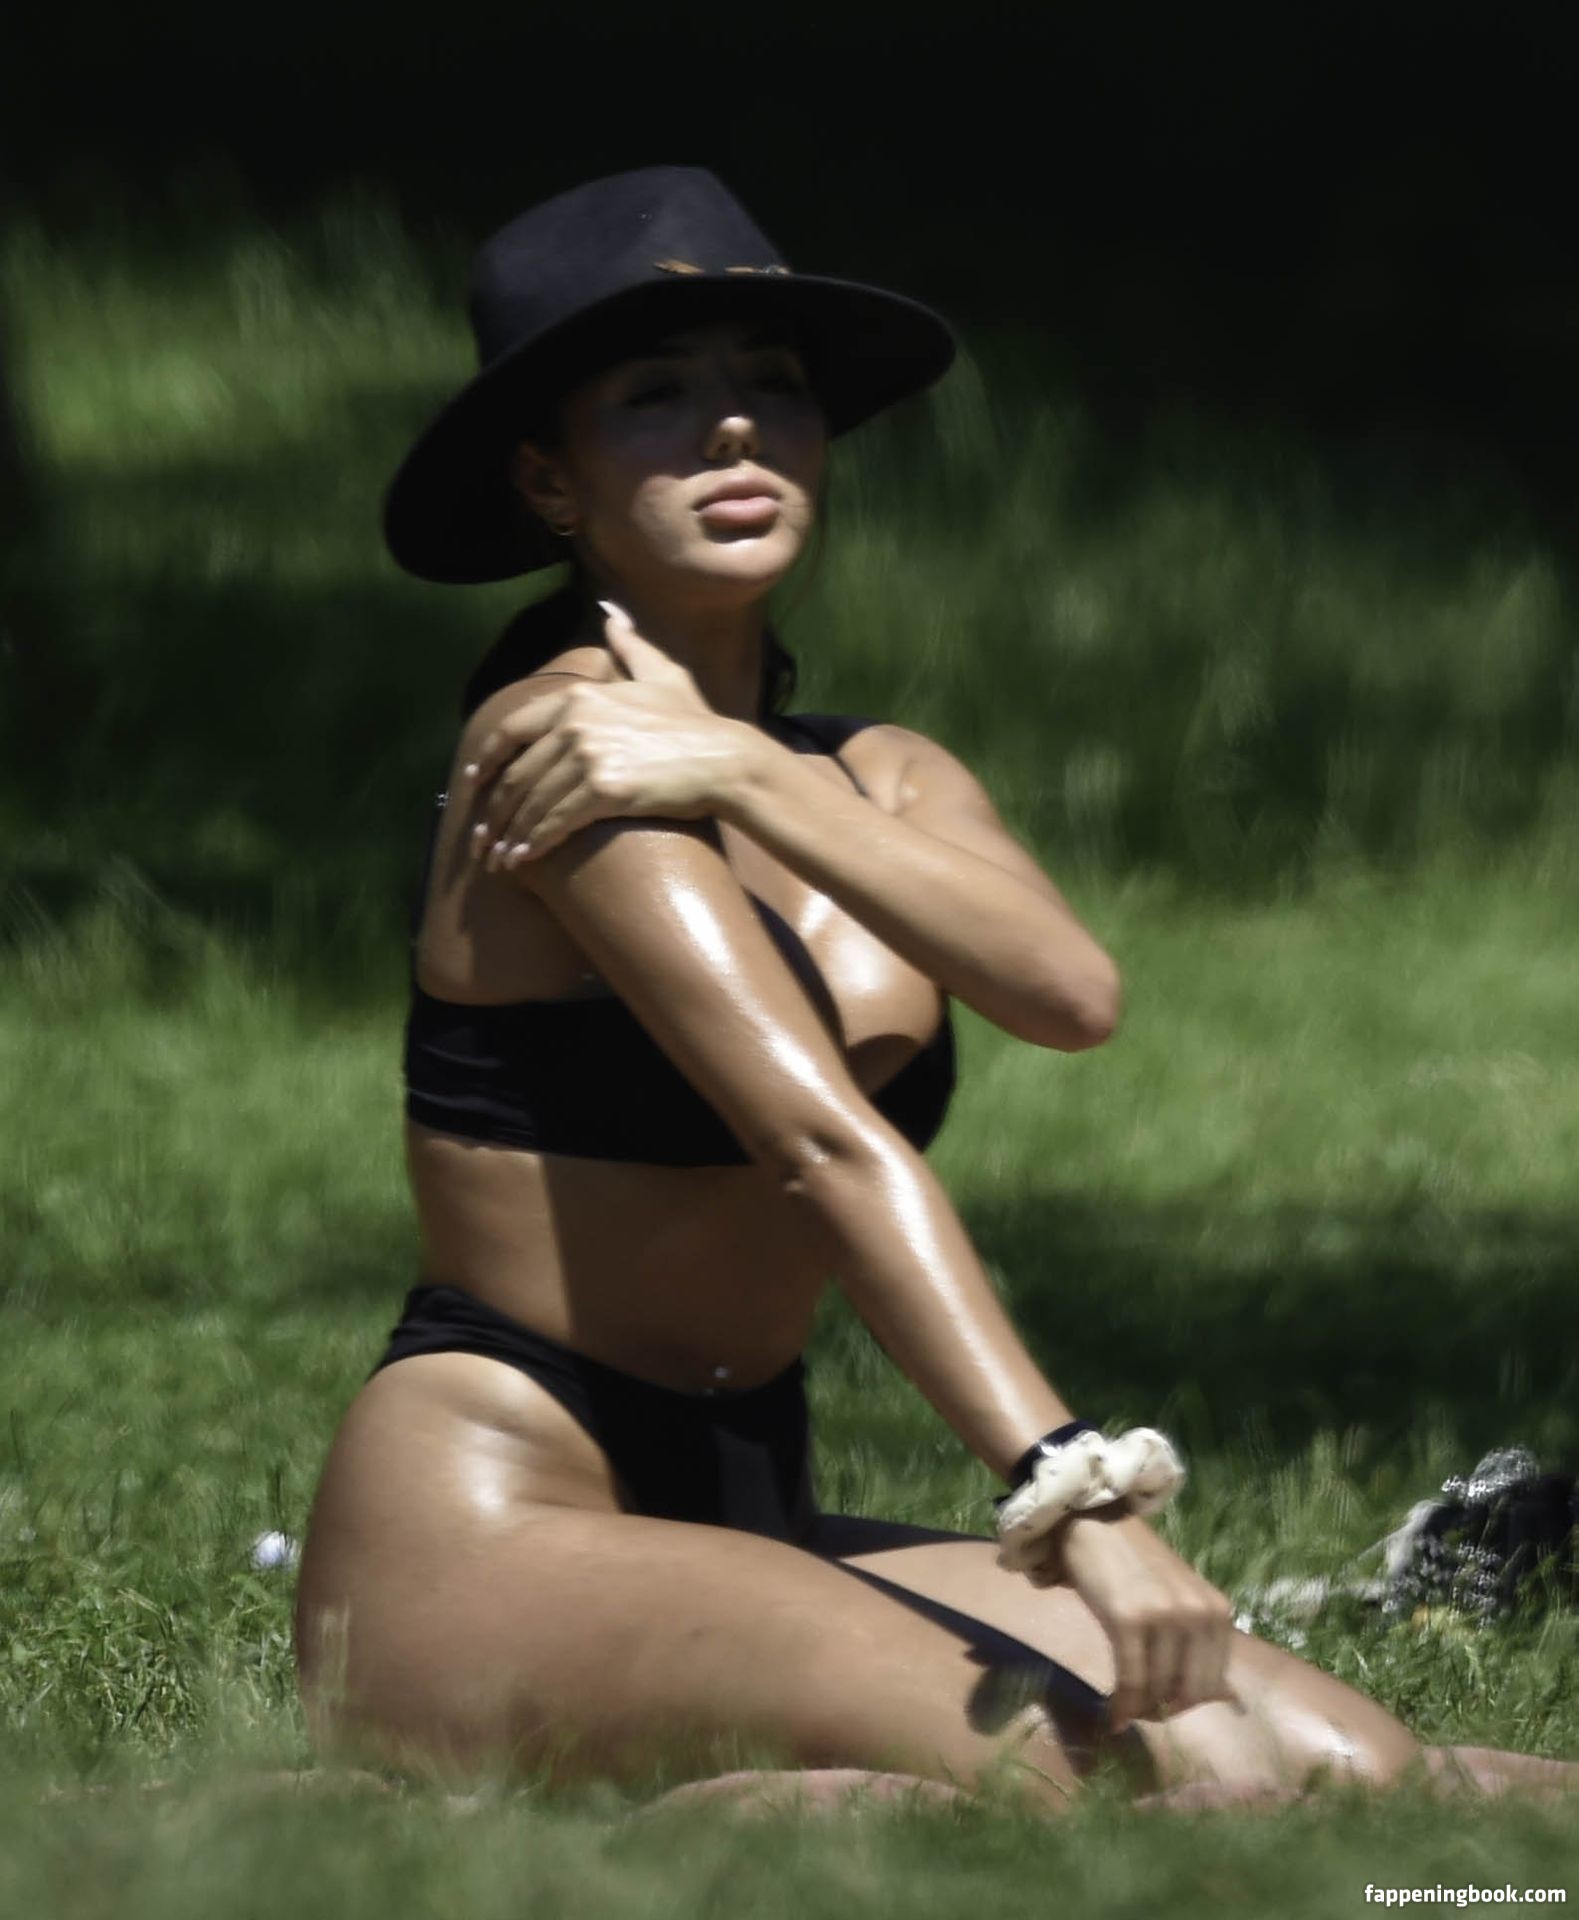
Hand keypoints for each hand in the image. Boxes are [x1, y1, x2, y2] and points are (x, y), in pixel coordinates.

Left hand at [461, 599, 760, 868]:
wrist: (725, 759)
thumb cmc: (695, 722)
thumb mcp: (661, 674)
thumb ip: (629, 645)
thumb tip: (611, 612)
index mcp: (579, 697)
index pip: (514, 730)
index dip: (488, 760)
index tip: (474, 782)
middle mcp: (576, 723)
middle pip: (518, 774)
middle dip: (493, 811)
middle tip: (481, 838)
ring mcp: (588, 756)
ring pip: (532, 803)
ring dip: (509, 835)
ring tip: (498, 859)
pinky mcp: (603, 791)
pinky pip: (555, 822)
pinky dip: (533, 844)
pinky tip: (523, 860)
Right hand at [1052, 1506, 1238, 1732]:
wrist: (1095, 1523)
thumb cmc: (1136, 1565)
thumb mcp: (1181, 1600)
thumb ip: (1201, 1641)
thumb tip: (1230, 1699)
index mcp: (1218, 1611)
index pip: (1212, 1682)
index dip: (1187, 1704)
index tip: (1164, 1708)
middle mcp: (1199, 1614)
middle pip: (1189, 1692)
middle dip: (1165, 1711)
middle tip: (1141, 1713)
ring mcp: (1165, 1616)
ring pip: (1159, 1689)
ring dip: (1140, 1710)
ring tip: (1124, 1709)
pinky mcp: (1129, 1619)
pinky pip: (1131, 1679)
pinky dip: (1122, 1704)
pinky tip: (1112, 1712)